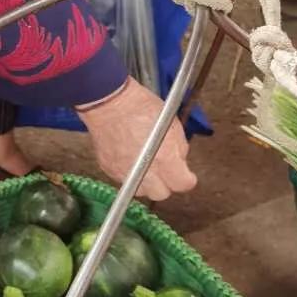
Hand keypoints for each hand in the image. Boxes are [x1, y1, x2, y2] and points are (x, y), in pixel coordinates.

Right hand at [78, 77, 196, 200]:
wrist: (109, 102)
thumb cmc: (140, 107)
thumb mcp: (172, 123)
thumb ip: (179, 148)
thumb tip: (179, 160)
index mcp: (164, 159)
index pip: (182, 184)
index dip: (186, 180)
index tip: (186, 175)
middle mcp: (144, 170)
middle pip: (161, 194)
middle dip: (166, 184)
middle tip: (166, 170)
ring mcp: (124, 172)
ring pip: (141, 191)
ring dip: (147, 182)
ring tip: (146, 166)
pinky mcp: (109, 168)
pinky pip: (123, 180)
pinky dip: (129, 173)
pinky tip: (130, 158)